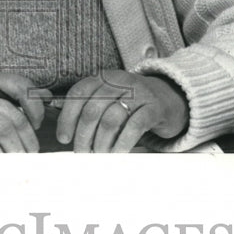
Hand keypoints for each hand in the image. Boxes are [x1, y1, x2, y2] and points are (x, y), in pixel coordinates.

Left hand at [56, 70, 188, 152]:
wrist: (170, 97)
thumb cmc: (132, 102)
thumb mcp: (110, 98)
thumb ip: (88, 108)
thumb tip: (65, 131)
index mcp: (103, 77)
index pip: (78, 94)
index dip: (67, 117)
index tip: (64, 138)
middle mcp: (119, 81)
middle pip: (92, 109)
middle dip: (83, 135)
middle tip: (81, 153)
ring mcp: (138, 93)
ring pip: (111, 119)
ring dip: (101, 142)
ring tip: (99, 156)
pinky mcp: (154, 107)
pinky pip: (134, 126)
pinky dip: (122, 143)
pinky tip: (117, 153)